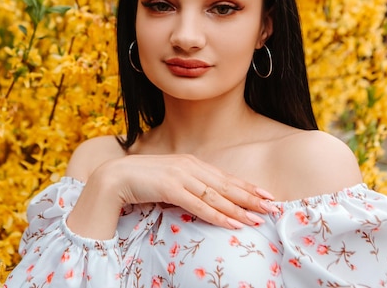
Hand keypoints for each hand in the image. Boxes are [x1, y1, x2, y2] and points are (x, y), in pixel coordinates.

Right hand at [97, 153, 278, 228]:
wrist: (114, 177)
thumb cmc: (141, 180)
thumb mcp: (169, 179)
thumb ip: (188, 184)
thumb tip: (205, 197)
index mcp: (190, 162)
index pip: (224, 177)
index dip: (246, 186)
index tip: (266, 194)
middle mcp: (189, 167)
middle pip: (226, 185)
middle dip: (250, 197)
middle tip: (272, 207)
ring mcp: (180, 176)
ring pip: (216, 196)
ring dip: (239, 208)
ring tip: (258, 218)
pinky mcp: (170, 188)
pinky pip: (199, 205)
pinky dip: (218, 215)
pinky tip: (232, 223)